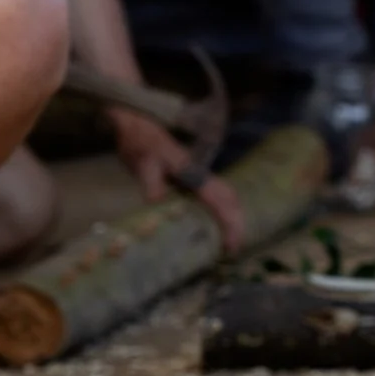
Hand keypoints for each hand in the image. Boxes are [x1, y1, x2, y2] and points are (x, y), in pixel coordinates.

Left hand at [111, 109, 245, 251]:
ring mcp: (198, 174)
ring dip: (232, 216)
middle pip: (230, 198)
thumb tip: (157, 201)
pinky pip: (215, 194)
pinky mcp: (191, 176)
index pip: (220, 200)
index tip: (231, 244)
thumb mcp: (144, 163)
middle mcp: (201, 174)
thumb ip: (152, 182)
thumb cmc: (141, 144)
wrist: (137, 126)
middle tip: (233, 249)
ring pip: (226, 195)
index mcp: (194, 173)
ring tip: (229, 239)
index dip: (229, 223)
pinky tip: (214, 222)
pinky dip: (221, 210)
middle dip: (237, 223)